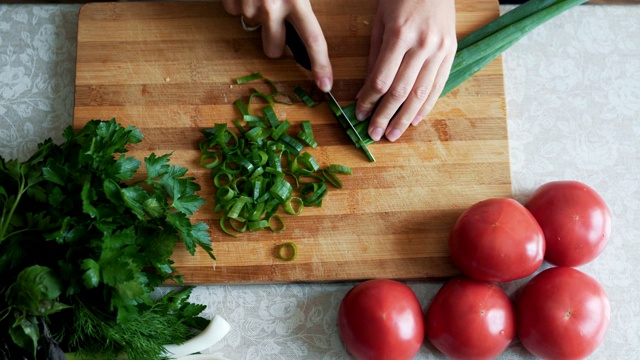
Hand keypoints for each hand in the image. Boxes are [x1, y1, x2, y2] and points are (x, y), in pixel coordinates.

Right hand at [222, 0, 332, 91]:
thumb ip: (303, 0)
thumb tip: (310, 17)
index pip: (313, 40)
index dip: (320, 65)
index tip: (325, 85)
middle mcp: (272, 7)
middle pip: (273, 50)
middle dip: (273, 40)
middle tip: (275, 17)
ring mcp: (248, 5)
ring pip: (253, 27)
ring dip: (256, 15)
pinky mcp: (230, 0)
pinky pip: (235, 12)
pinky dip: (240, 1)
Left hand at [356, 0, 456, 141]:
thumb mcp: (381, 21)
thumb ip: (374, 57)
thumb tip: (366, 90)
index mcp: (399, 35)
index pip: (381, 79)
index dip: (369, 100)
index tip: (360, 113)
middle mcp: (422, 45)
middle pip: (400, 92)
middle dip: (385, 116)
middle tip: (374, 133)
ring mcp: (439, 50)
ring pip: (421, 94)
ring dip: (405, 118)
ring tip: (393, 134)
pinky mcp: (451, 52)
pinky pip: (438, 86)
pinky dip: (426, 106)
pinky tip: (415, 120)